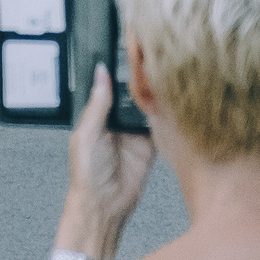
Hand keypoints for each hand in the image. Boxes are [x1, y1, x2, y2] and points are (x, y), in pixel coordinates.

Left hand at [58, 64, 156, 259]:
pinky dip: (166, 118)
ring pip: (147, 108)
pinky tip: (172, 105)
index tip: (129, 52)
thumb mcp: (87, 135)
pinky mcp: (150, 146)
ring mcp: (134, 133)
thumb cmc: (87, 174)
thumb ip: (97, 106)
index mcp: (96, 115)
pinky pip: (160, 128)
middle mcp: (115, 121)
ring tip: (165, 78)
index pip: (109, 87)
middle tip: (154, 61)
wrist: (104, 207)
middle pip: (131, 95)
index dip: (117, 72)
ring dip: (154, 98)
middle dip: (140, 83)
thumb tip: (101, 73)